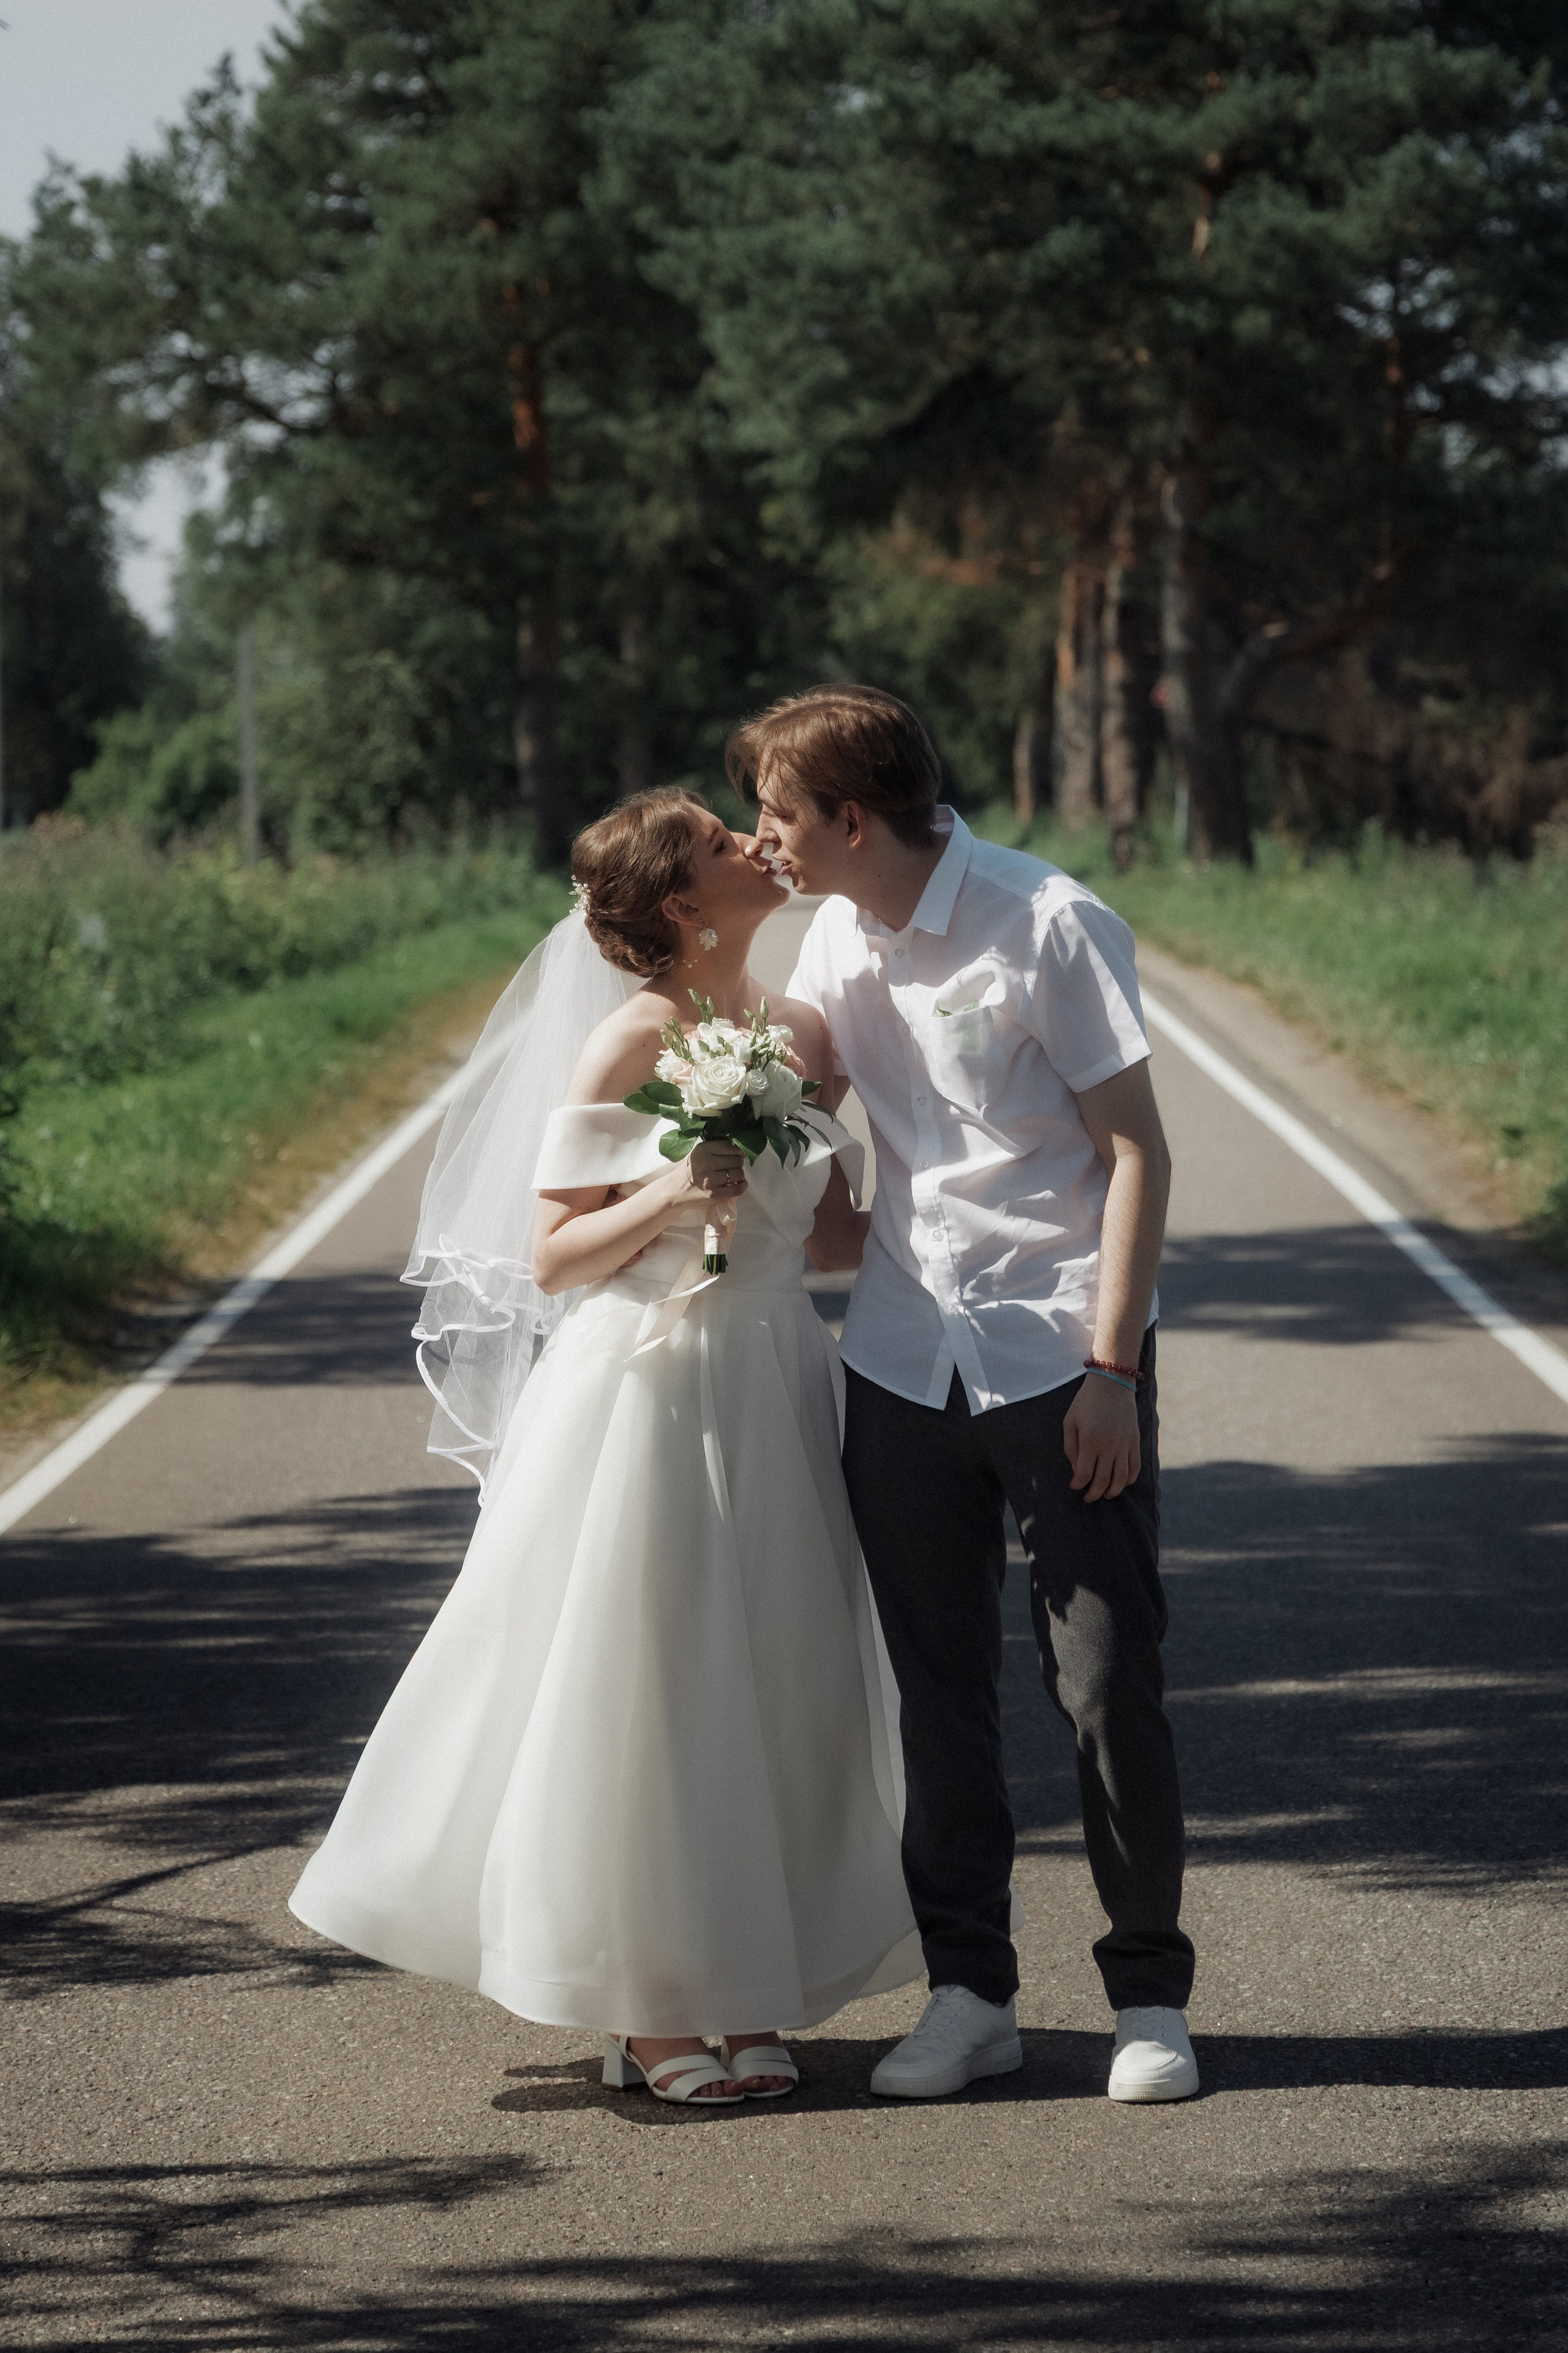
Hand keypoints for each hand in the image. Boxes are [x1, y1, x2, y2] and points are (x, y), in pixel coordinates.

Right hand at [665, 1138, 747, 1209]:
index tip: (738, 1155)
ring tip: (734, 1176)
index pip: (731, 1147)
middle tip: (733, 1167)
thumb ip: (717, 1149)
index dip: (738, 1151)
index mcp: (703, 1150)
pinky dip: (742, 1186)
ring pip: (738, 1174)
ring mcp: (710, 1180)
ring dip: (740, 1175)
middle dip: (738, 1163)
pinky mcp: (713, 1194)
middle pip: (737, 1160)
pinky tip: (739, 1184)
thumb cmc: (691, 1170)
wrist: (676, 1190)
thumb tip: (741, 1151)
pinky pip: (737, 1189)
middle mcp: (706, 1163)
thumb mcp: (700, 1153)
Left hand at [1063, 1375, 1139, 1502]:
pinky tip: (1122, 1483)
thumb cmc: (1086, 1402)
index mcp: (1090, 1441)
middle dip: (1094, 1494)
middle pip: (1103, 1481)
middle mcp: (1109, 1446)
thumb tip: (1077, 1470)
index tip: (1074, 1487)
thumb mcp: (1070, 1422)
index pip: (1084, 1474)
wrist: (1112, 1383)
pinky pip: (1135, 1467)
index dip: (1078, 1485)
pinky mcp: (1135, 1441)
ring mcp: (1125, 1445)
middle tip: (1088, 1498)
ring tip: (1105, 1495)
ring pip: (1121, 1479)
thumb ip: (1071, 1448)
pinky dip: (1130, 1479)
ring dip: (1113, 1491)